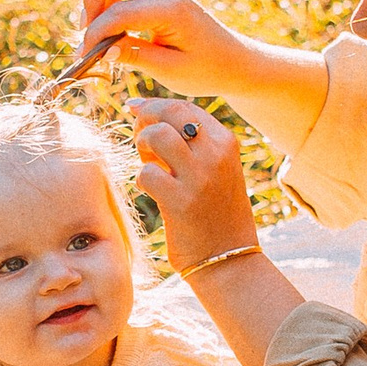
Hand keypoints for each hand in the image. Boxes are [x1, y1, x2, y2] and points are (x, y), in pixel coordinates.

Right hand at [76, 0, 259, 101]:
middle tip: (85, 30)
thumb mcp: (169, 71)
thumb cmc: (207, 70)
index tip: (84, 56)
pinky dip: (109, 1)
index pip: (120, 12)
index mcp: (173, 9)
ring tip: (93, 30)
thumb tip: (100, 49)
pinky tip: (106, 28)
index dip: (96, 34)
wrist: (233, 62)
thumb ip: (134, 56)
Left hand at [131, 98, 259, 267]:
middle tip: (140, 139)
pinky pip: (146, 173)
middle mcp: (215, 154)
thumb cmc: (213, 212)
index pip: (184, 107)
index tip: (137, 112)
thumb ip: (186, 142)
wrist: (229, 259)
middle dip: (146, 119)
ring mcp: (199, 177)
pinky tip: (151, 191)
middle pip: (170, 112)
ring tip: (148, 164)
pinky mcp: (181, 202)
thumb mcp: (212, 169)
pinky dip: (142, 180)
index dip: (154, 106)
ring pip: (157, 135)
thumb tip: (140, 111)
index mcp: (225, 142)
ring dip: (143, 146)